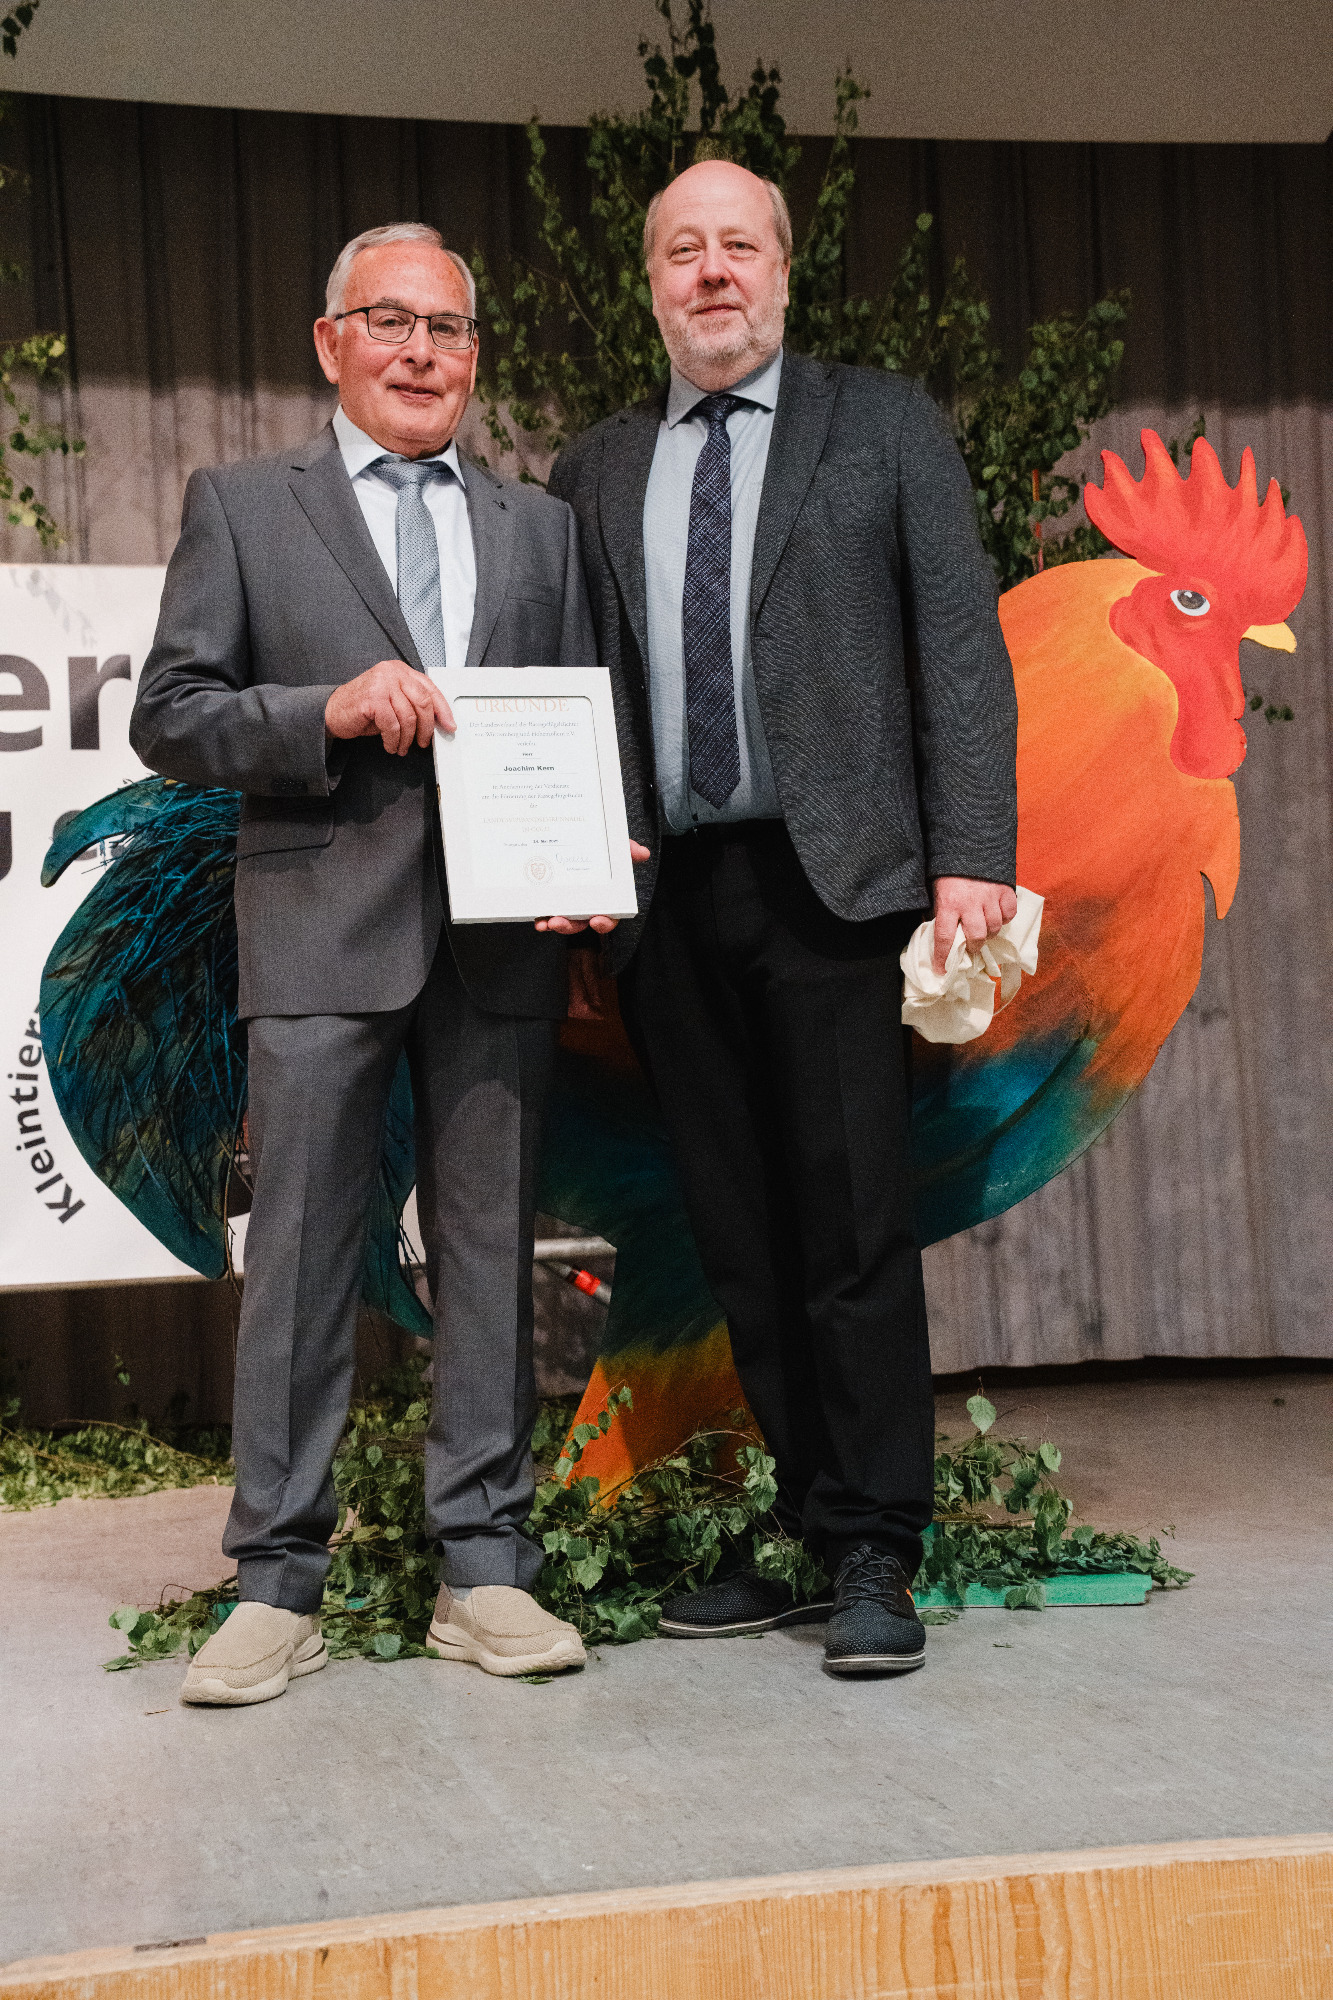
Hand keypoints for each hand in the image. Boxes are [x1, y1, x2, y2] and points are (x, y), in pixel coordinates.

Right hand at [325, 661, 454, 755]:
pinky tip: (390, 745)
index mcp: (400, 670)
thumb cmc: (365, 709)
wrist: (333, 711)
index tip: (449, 725)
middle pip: (423, 702)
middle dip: (426, 727)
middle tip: (423, 742)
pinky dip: (393, 740)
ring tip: (402, 747)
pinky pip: (392, 725)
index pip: (430, 689)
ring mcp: (381, 683)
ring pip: (408, 716)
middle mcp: (392, 672)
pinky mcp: (372, 698)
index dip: (443, 709)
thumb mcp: (393, 702)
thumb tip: (437, 723)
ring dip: (407, 738)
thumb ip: (412, 704)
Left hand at [536, 842, 651, 935]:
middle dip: (569, 926)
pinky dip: (541, 918)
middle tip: (558, 922)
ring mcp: (568, 904)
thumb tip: (642, 853)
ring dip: (553, 924)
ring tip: (544, 922)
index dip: (604, 923)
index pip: (609, 917)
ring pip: (562, 921)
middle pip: (581, 923)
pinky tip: (537, 918)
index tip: (597, 920)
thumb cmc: (601, 849)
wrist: (578, 835)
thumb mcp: (615, 847)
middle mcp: (587, 905)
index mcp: (605, 898)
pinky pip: (547, 913)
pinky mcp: (552, 900)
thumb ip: (627, 849)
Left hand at [930, 876, 1017, 975]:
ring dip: (989, 933)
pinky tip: (997, 915)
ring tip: (984, 930)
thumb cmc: (948, 873)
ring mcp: (990, 896)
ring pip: (994, 927)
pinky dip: (1005, 918)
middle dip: (974, 946)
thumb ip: (936, 912)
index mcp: (948, 904)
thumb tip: (935, 936)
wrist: (968, 846)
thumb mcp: (935, 891)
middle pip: (976, 936)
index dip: (942, 957)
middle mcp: (970, 903)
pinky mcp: (1005, 890)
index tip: (941, 970)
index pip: (944, 937)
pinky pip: (1009, 913)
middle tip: (971, 946)